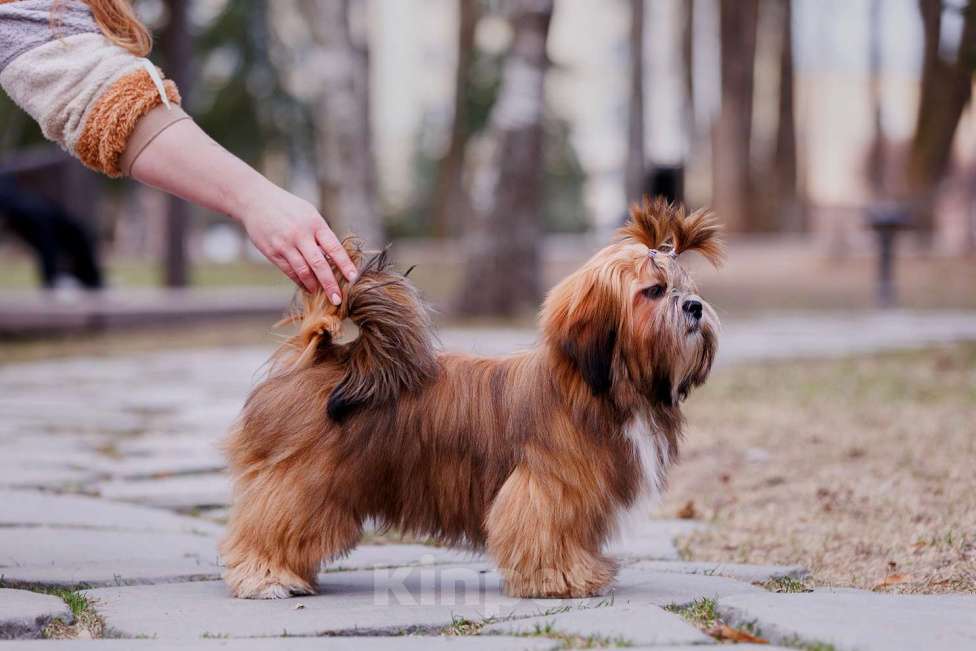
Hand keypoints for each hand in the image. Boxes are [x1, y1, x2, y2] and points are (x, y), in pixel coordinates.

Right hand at [238, 184, 357, 302]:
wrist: (256, 201)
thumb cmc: (288, 207)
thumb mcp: (309, 213)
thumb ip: (321, 234)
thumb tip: (334, 257)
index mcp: (315, 223)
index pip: (334, 248)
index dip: (345, 265)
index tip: (353, 278)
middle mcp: (301, 235)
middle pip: (319, 264)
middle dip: (330, 284)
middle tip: (337, 299)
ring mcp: (285, 245)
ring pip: (303, 271)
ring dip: (314, 286)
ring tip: (321, 295)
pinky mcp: (273, 252)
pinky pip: (289, 271)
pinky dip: (300, 281)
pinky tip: (307, 287)